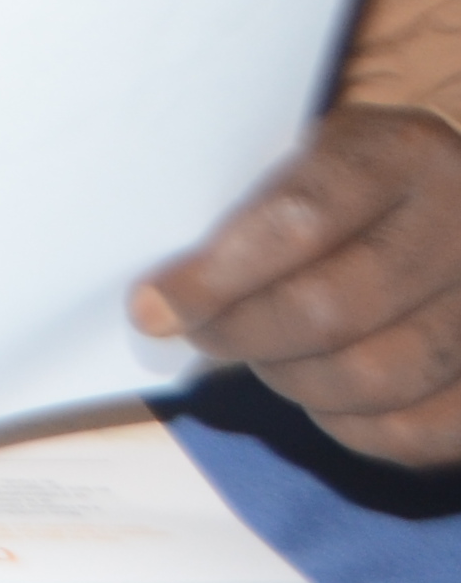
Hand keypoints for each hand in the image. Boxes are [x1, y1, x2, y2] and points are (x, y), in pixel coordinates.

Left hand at [134, 103, 460, 463]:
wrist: (454, 184)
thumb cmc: (356, 177)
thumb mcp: (311, 151)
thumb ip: (253, 208)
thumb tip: (164, 298)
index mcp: (405, 153)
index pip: (298, 222)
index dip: (214, 278)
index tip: (152, 308)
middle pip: (330, 311)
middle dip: (242, 335)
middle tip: (204, 334)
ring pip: (374, 378)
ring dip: (294, 382)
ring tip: (267, 358)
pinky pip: (416, 431)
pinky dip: (353, 427)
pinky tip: (326, 396)